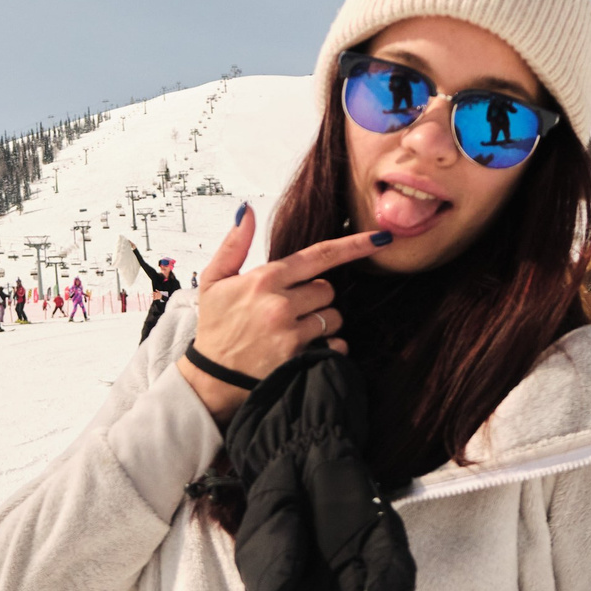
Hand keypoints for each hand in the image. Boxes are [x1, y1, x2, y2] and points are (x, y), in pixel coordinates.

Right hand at [177, 205, 385, 419]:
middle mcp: (280, 303)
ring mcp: (291, 332)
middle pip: (328, 288)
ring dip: (322, 321)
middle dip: (316, 296)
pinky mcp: (299, 358)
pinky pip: (335, 344)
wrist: (211, 380)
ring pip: (333, 315)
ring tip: (294, 331)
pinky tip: (304, 350)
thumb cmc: (215, 328)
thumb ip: (234, 245)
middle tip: (291, 308)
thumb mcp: (213, 281)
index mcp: (264, 279)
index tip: (380, 239)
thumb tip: (247, 211)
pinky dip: (327, 347)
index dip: (354, 245)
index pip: (319, 255)